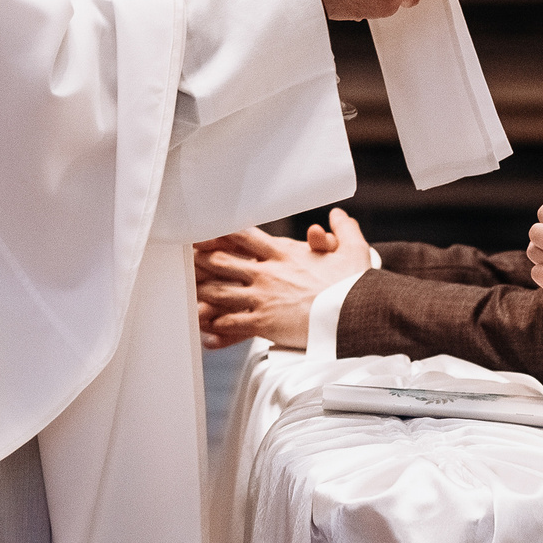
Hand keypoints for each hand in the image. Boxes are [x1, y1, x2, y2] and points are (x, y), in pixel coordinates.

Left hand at [194, 212, 370, 348]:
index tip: (203, 231)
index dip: (219, 233)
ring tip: (188, 292)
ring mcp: (263, 297)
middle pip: (223, 262)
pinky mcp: (264, 322)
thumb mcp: (352, 250)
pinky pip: (232, 323)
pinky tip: (205, 327)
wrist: (356, 314)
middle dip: (202, 262)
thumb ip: (343, 231)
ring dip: (203, 293)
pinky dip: (216, 325)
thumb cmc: (354, 284)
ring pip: (221, 292)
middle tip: (186, 260)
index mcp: (282, 252)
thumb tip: (339, 215)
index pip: (243, 236)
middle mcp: (267, 273)